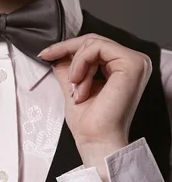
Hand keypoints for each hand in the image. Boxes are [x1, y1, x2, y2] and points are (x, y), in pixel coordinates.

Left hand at [39, 34, 151, 160]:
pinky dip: (81, 62)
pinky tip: (78, 81)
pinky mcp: (132, 64)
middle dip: (70, 56)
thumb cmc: (89, 122)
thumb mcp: (74, 85)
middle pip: (93, 40)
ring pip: (93, 43)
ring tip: (76, 88)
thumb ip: (69, 67)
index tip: (45, 54)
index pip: (94, 45)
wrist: (96, 140)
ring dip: (76, 66)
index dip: (67, 47)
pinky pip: (97, 48)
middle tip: (65, 79)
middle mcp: (134, 62)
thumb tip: (57, 54)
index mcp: (123, 67)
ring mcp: (136, 62)